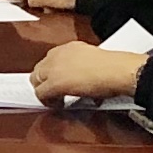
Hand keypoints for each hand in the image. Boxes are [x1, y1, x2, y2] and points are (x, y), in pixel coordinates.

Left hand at [30, 42, 145, 103]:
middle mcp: (58, 54)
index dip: (52, 73)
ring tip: (55, 99)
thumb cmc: (114, 68)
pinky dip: (47, 101)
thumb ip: (83, 68)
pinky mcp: (54, 83)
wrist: (117, 71)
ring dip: (44, 90)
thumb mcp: (95, 61)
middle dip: (44, 81)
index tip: (59, 80)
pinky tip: (57, 105)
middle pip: (39, 69)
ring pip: (36, 80)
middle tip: (53, 92)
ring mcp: (54, 68)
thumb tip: (84, 81)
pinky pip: (40, 94)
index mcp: (69, 47)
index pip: (51, 59)